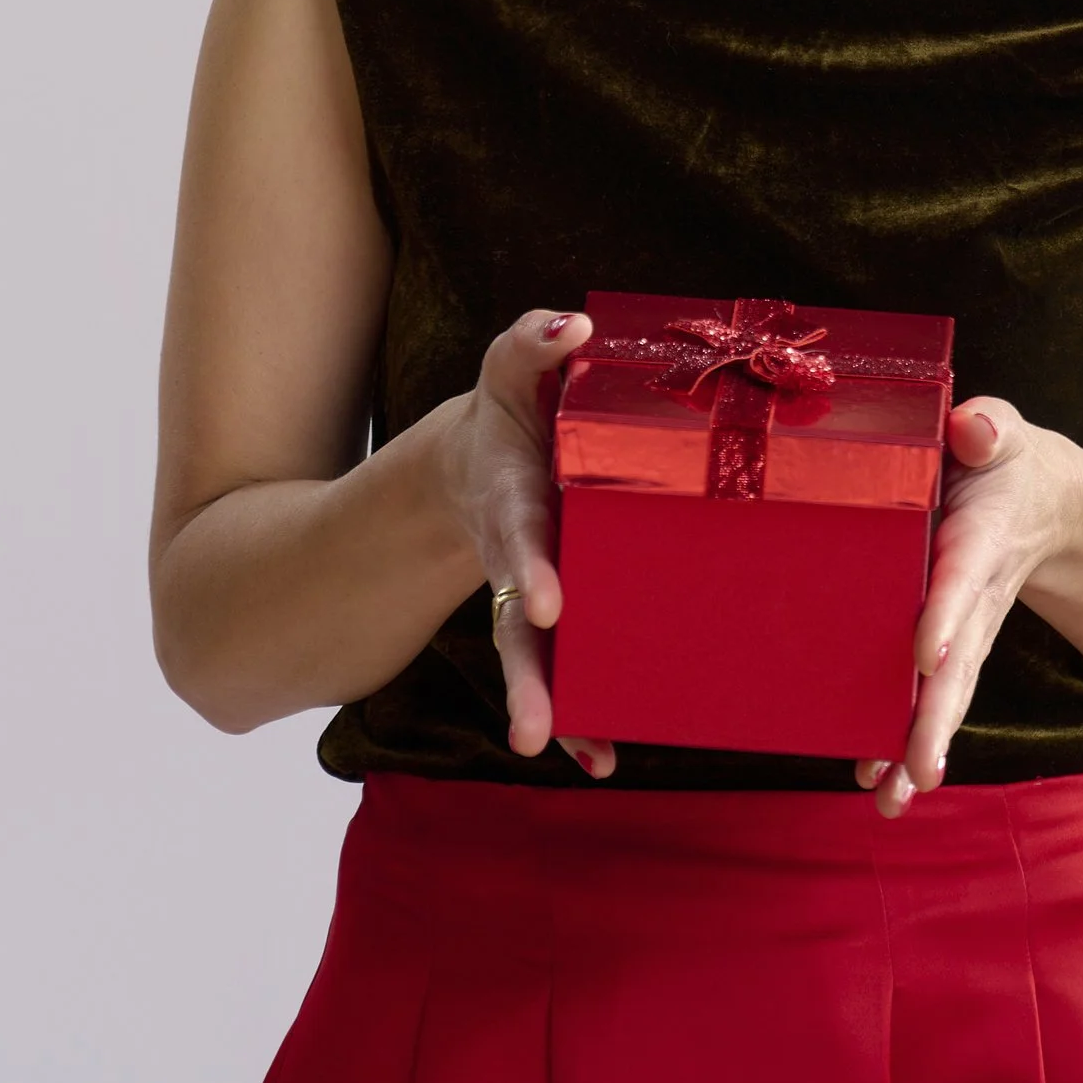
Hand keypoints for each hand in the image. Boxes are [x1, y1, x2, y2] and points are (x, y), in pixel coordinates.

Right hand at [435, 308, 614, 778]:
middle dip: (524, 672)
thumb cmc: (513, 411)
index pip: (518, 531)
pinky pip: (563, 673)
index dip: (528, 565)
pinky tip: (601, 759)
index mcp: (513, 495)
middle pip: (512, 622)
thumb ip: (533, 341)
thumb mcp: (512, 367)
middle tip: (531, 725)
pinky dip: (577, 719)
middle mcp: (516, 555)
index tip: (545, 603)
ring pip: (530, 658)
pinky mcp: (549, 616)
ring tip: (564, 751)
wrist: (482, 460)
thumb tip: (575, 323)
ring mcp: (527, 592)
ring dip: (546, 705)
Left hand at [857, 396, 1082, 822]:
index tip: (926, 655)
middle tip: (918, 768)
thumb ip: (989, 427)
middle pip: (960, 663)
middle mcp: (976, 596)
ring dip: (920, 745)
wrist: (1046, 505)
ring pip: (947, 695)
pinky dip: (907, 742)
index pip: (963, 577)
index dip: (947, 614)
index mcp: (981, 536)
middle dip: (937, 716)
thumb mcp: (1003, 434)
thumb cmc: (1003, 463)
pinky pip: (934, 699)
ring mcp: (967, 630)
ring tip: (893, 796)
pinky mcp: (952, 649)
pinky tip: (883, 782)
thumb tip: (972, 426)